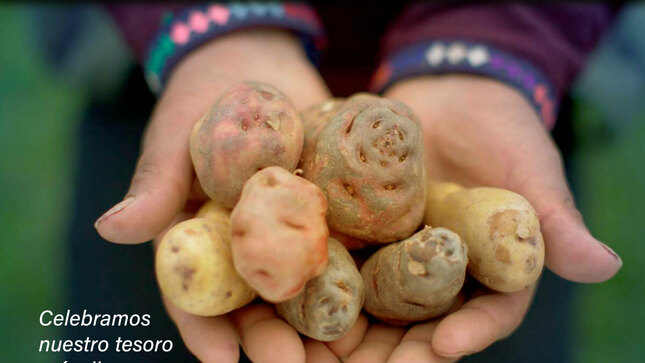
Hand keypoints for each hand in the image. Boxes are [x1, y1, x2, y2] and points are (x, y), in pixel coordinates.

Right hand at [94, 28, 332, 361]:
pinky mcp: (326, 212)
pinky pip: (340, 243)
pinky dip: (354, 270)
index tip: (222, 358)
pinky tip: (376, 294)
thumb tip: (109, 228)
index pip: (193, 293)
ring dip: (316, 319)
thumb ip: (155, 184)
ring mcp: (287, 231)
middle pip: (252, 302)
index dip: (204, 328)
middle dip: (269, 337)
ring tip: (339, 348)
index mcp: (198, 239)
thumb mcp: (174, 137)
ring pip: (299, 284)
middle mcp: (243, 245)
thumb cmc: (201, 99)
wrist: (255, 64)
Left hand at [308, 74, 620, 361]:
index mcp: (489, 269)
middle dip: (400, 351)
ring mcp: (399, 252)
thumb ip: (554, 220)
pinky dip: (323, 274)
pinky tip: (300, 288)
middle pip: (423, 322)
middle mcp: (442, 271)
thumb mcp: (531, 170)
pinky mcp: (363, 228)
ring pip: (376, 300)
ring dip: (352, 326)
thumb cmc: (502, 129)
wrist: (451, 93)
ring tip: (328, 344)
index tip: (445, 348)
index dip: (470, 334)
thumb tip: (606, 266)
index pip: (486, 313)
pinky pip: (342, 255)